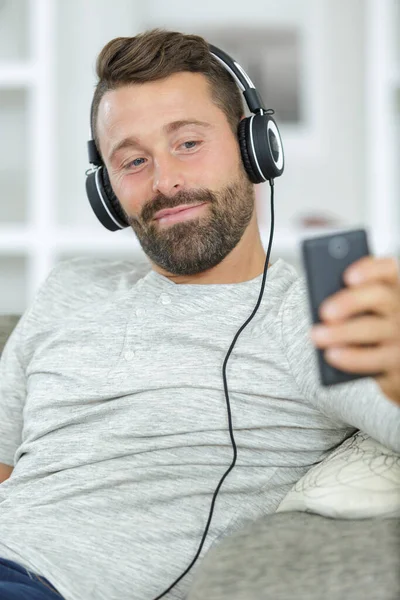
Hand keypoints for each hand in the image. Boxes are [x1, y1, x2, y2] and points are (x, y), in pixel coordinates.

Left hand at [310, 256, 399, 406]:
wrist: (391, 363)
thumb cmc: (369, 328)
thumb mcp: (362, 310)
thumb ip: (347, 300)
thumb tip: (321, 301)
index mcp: (391, 288)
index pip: (387, 269)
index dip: (368, 269)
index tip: (347, 276)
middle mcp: (399, 308)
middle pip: (379, 296)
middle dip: (349, 302)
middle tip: (324, 312)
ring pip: (373, 328)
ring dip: (341, 332)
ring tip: (317, 335)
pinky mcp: (396, 360)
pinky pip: (375, 358)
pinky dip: (352, 357)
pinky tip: (332, 354)